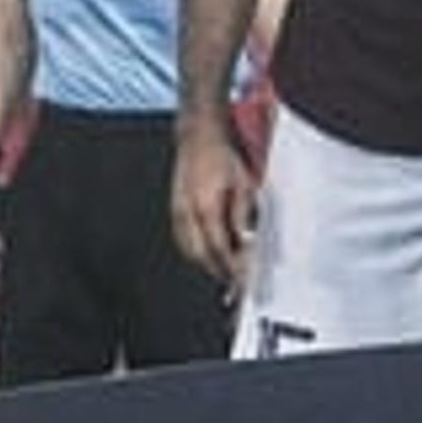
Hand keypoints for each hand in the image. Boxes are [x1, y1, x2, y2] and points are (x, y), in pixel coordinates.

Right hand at [169, 117, 256, 287]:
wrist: (198, 138)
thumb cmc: (223, 157)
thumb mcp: (244, 184)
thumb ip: (242, 215)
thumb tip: (246, 240)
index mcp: (206, 208)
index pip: (219, 249)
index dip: (231, 267)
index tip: (243, 279)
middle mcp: (187, 213)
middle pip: (201, 255)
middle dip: (218, 272)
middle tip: (235, 284)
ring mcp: (177, 211)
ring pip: (189, 250)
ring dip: (206, 264)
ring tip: (225, 272)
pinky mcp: (174, 209)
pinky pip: (182, 239)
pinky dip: (195, 251)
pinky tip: (208, 254)